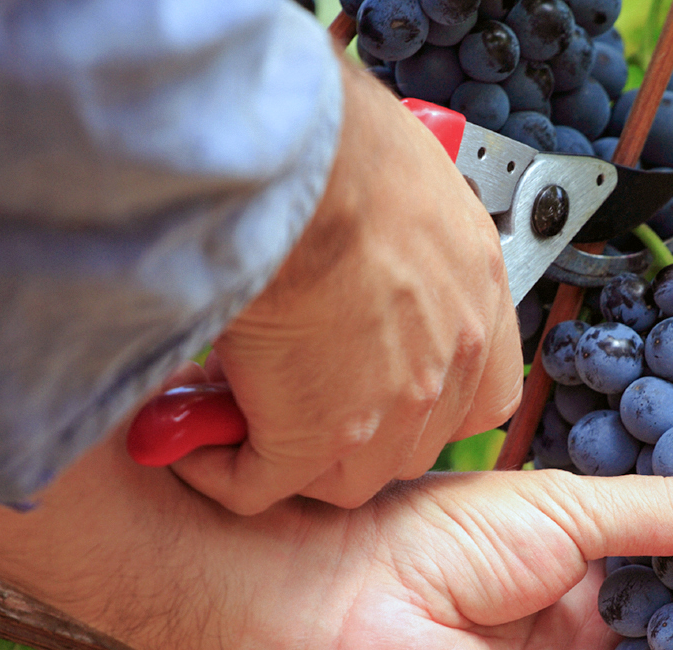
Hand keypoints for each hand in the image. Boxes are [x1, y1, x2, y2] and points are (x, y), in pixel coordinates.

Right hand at [168, 59, 521, 514]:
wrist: (299, 163)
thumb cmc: (341, 141)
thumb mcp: (405, 176)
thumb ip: (399, 230)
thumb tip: (355, 232)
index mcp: (475, 292)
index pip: (482, 394)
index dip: (429, 405)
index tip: (381, 389)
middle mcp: (447, 358)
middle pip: (411, 445)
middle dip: (354, 434)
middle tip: (294, 396)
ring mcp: (388, 409)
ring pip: (342, 476)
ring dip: (287, 456)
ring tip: (238, 414)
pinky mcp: (313, 436)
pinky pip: (258, 484)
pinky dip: (220, 468)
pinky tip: (190, 433)